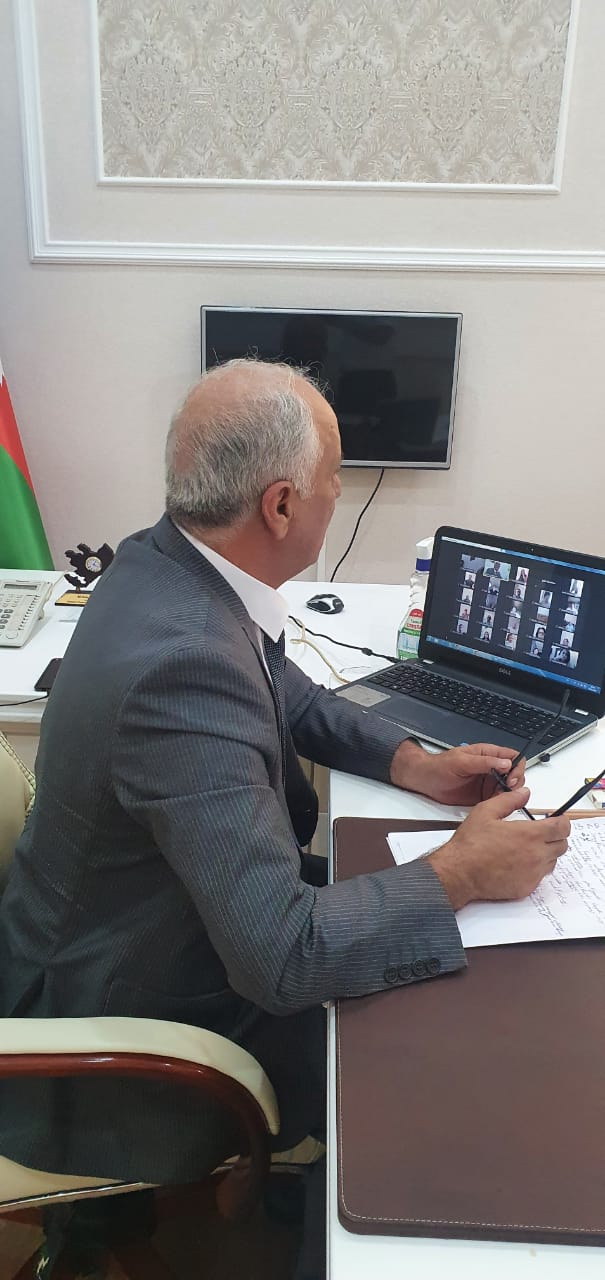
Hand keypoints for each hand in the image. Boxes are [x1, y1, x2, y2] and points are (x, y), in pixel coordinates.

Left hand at [390, 739, 525, 806]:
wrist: (425, 780)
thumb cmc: (439, 766)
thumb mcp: (461, 761)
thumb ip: (484, 762)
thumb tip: (505, 763)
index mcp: (488, 754)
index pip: (513, 757)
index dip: (516, 768)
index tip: (510, 779)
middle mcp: (491, 768)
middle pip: (515, 774)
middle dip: (515, 784)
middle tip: (506, 791)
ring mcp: (488, 782)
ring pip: (509, 789)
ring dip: (508, 795)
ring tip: (498, 799)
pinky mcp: (483, 796)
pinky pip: (498, 800)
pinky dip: (500, 803)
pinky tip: (493, 805)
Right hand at [427, 786, 570, 909]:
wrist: (459, 873)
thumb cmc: (470, 845)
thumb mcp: (486, 811)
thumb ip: (509, 800)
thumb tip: (524, 793)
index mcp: (529, 834)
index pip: (562, 828)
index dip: (562, 822)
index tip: (556, 820)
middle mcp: (535, 855)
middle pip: (562, 846)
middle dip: (555, 837)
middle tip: (541, 833)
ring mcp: (532, 874)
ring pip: (552, 862)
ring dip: (546, 853)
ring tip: (527, 848)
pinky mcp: (526, 888)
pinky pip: (540, 877)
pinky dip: (534, 869)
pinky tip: (518, 863)